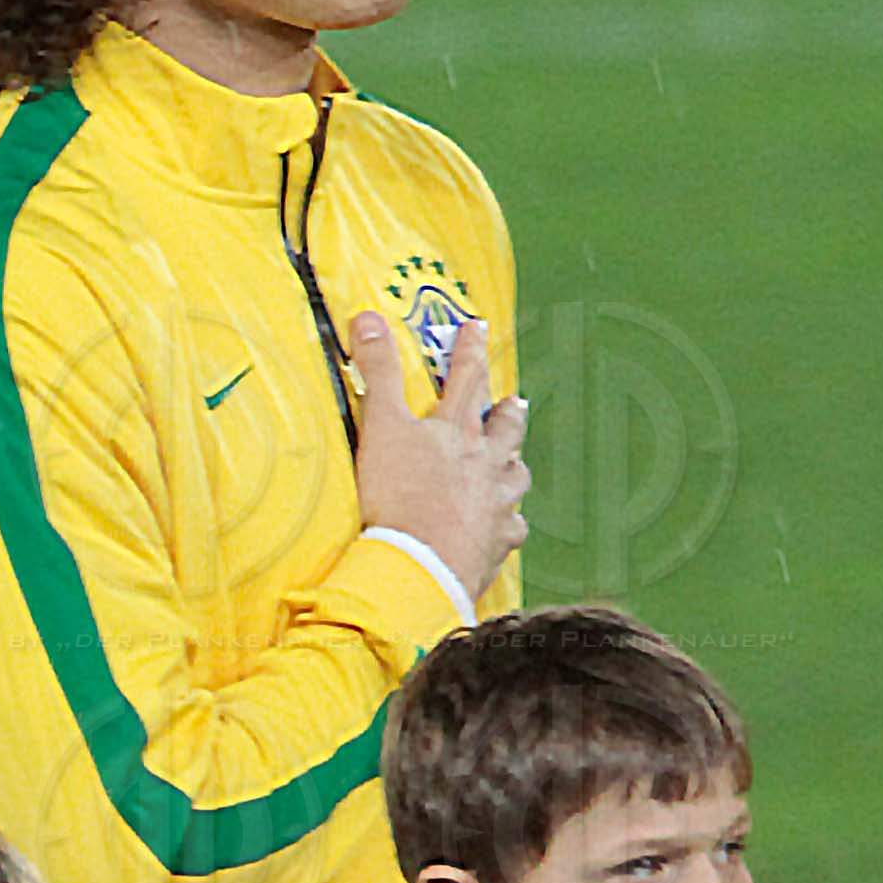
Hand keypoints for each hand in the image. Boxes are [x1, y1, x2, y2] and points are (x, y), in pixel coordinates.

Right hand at [351, 307, 528, 605]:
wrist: (421, 565)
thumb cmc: (399, 497)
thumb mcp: (380, 427)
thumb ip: (377, 373)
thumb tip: (368, 317)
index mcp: (456, 432)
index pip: (465, 379)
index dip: (470, 350)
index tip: (478, 328)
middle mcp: (485, 463)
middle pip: (504, 430)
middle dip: (507, 413)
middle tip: (514, 402)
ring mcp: (496, 504)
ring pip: (515, 477)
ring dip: (513, 466)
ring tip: (513, 463)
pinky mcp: (497, 543)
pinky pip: (512, 529)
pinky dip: (508, 524)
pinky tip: (505, 527)